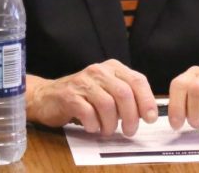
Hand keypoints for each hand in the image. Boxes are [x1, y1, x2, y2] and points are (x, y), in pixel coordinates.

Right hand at [25, 59, 157, 135]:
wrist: (47, 96)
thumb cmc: (82, 97)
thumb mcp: (108, 91)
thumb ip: (126, 98)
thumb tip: (147, 114)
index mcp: (113, 68)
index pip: (137, 80)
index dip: (147, 101)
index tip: (151, 118)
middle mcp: (99, 71)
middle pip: (124, 93)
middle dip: (131, 117)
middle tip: (129, 131)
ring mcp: (83, 82)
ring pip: (107, 104)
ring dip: (111, 124)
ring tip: (108, 131)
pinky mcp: (69, 95)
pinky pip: (88, 112)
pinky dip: (94, 124)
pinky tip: (92, 127)